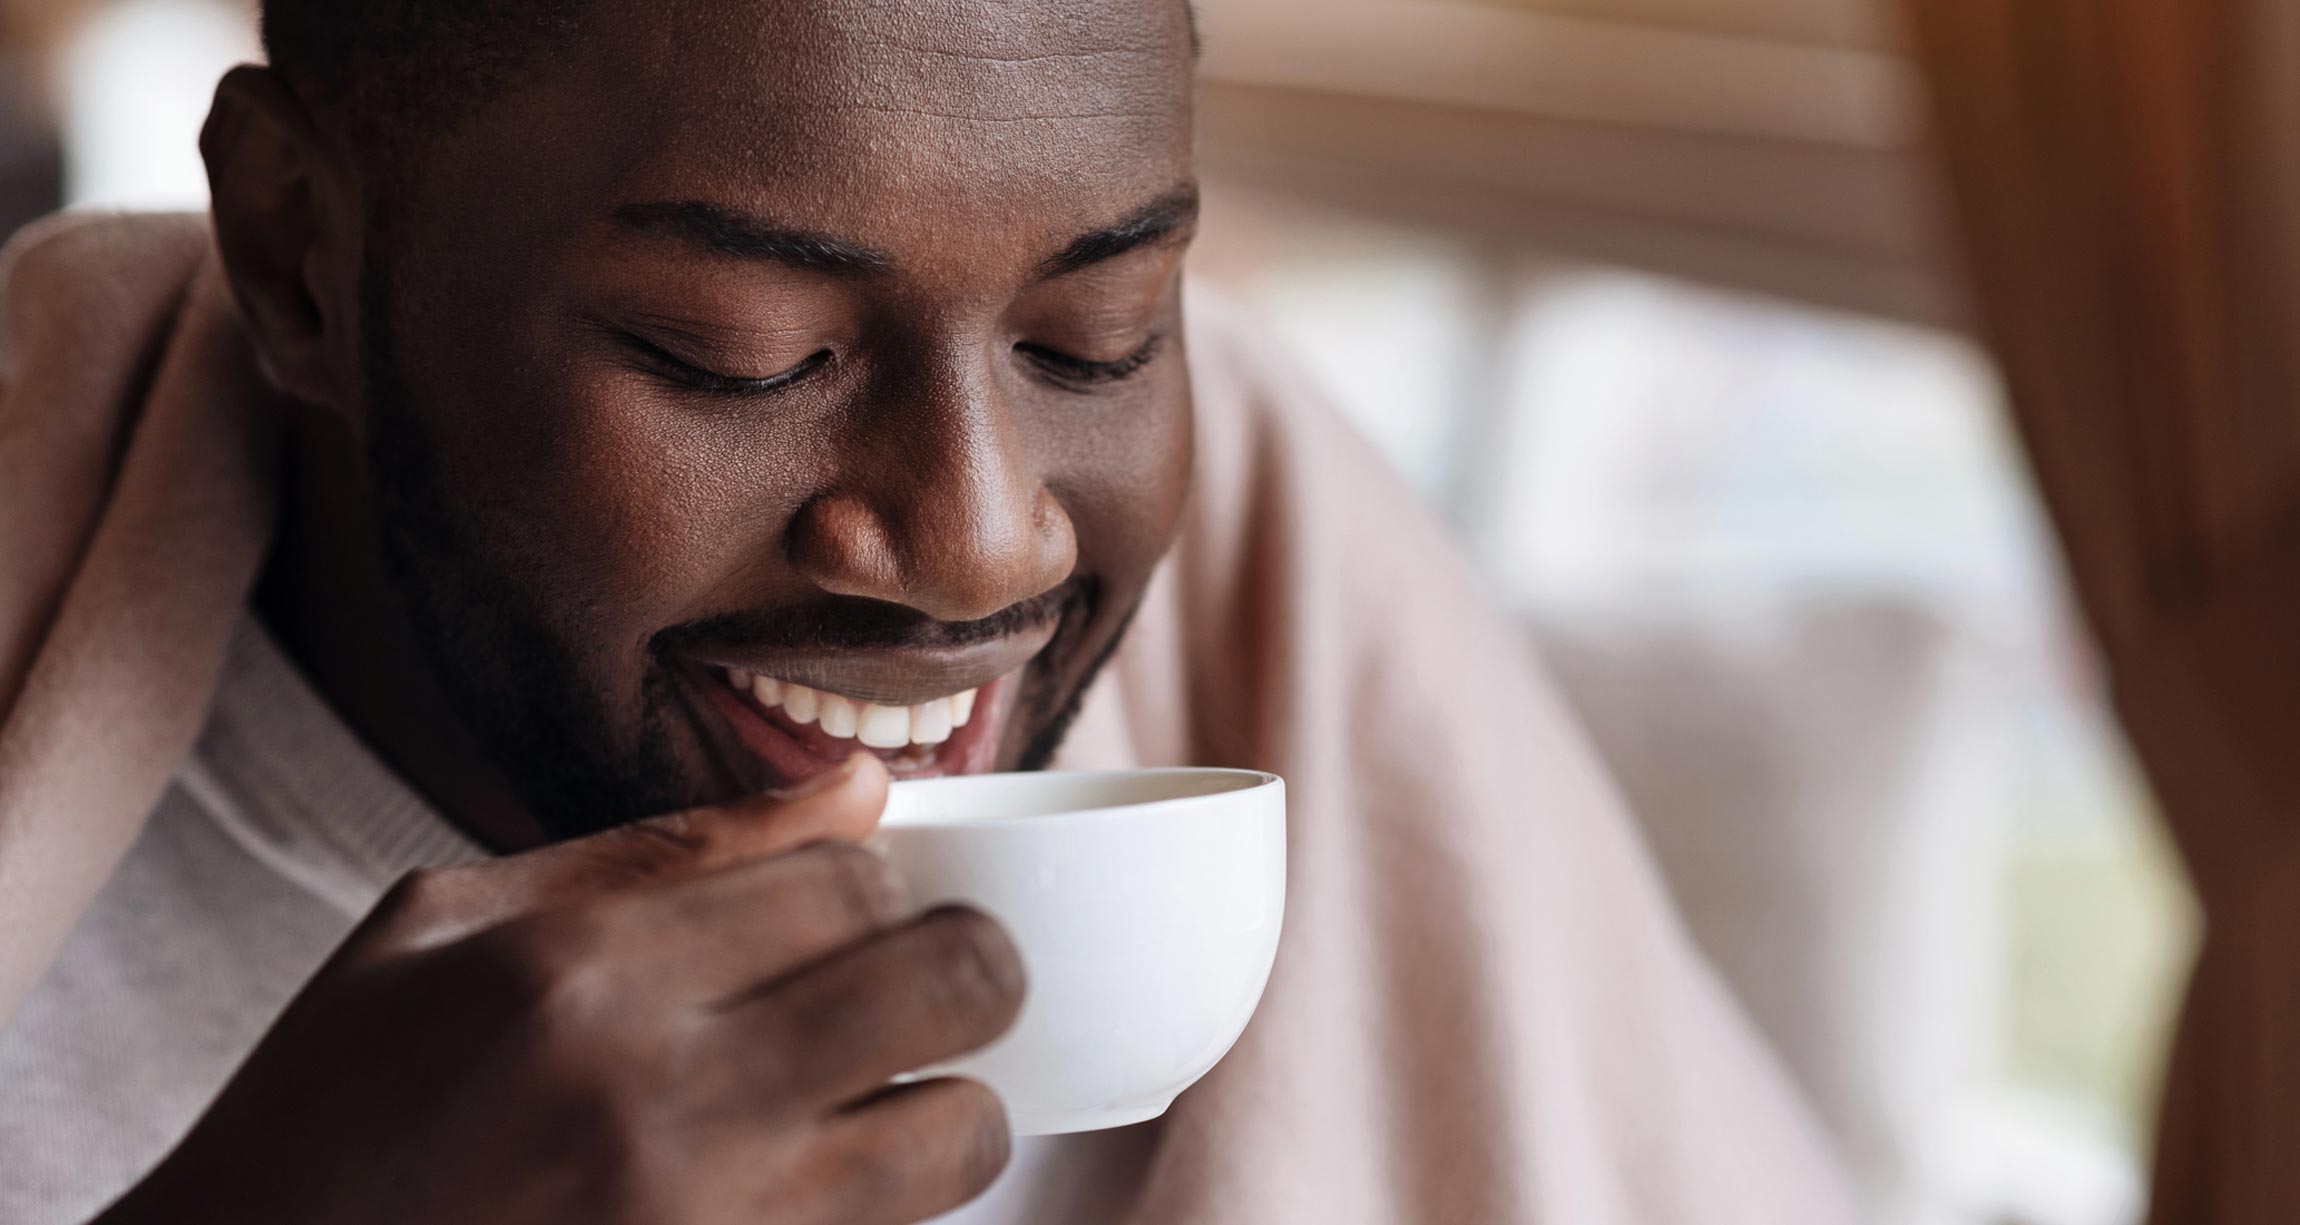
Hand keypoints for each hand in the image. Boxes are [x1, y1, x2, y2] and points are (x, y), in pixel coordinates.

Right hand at [101, 754, 1023, 1224]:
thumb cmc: (335, 1108)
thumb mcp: (443, 927)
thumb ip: (661, 849)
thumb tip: (861, 785)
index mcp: (577, 969)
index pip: (852, 881)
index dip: (886, 881)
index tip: (862, 904)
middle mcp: (655, 1098)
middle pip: (949, 986)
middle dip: (973, 969)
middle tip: (933, 983)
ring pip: (956, 1141)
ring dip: (957, 1107)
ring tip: (893, 1096)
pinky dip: (891, 1208)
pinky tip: (822, 1181)